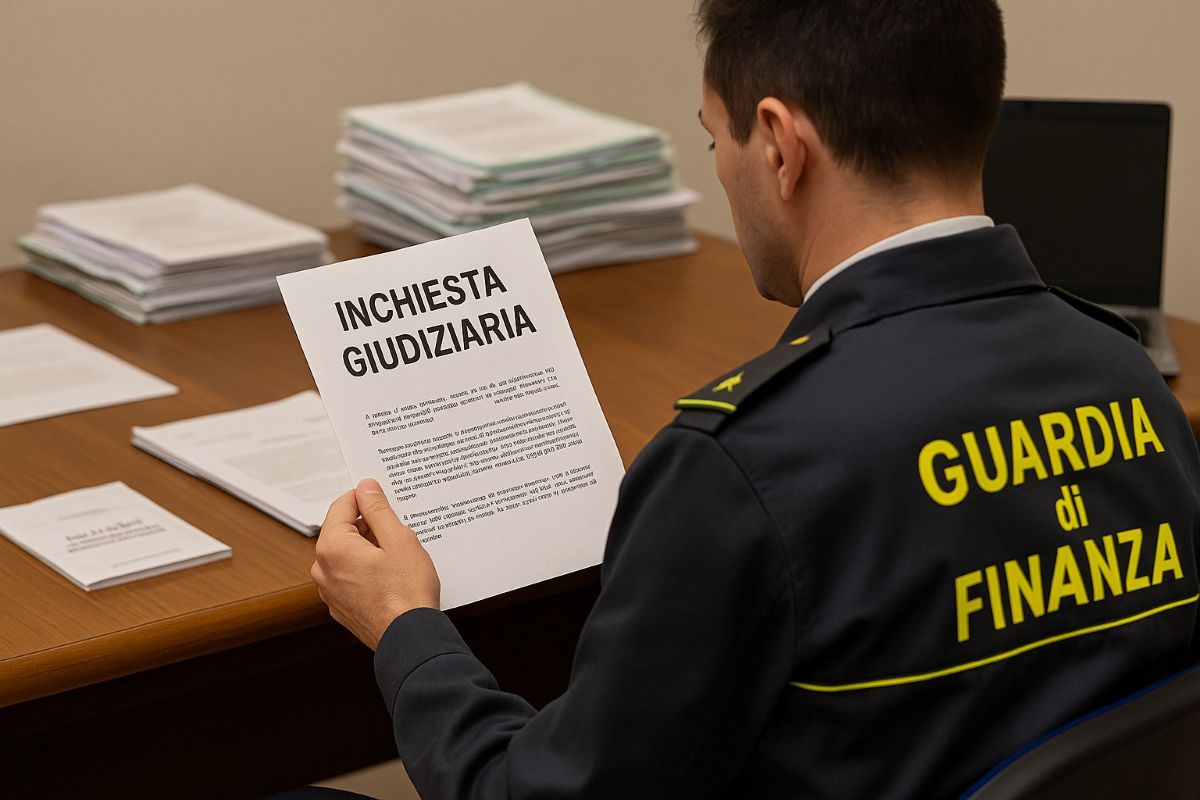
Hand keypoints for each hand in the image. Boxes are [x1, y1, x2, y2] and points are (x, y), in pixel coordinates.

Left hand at [311, 477, 440, 648]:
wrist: (409, 639)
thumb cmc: (407, 594)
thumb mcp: (399, 540)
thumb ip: (378, 509)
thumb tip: (366, 488)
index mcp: (333, 548)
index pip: (342, 506)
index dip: (364, 496)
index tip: (381, 494)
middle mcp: (323, 569)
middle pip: (343, 530)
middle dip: (369, 525)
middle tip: (398, 529)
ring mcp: (330, 591)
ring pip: (346, 554)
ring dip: (368, 548)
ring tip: (398, 555)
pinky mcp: (340, 606)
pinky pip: (349, 576)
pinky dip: (366, 569)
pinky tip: (391, 575)